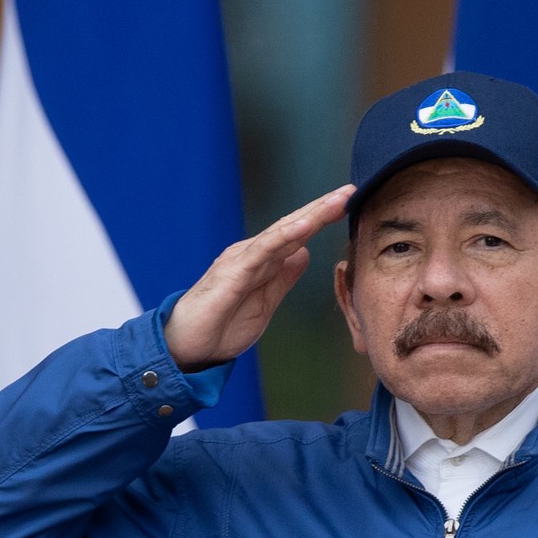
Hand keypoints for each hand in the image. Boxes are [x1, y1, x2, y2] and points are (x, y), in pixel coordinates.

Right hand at [163, 184, 354, 371]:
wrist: (186, 347)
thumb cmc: (221, 326)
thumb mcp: (265, 303)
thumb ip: (282, 279)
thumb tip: (303, 254)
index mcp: (261, 262)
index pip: (296, 235)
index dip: (321, 219)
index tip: (349, 205)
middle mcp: (252, 254)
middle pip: (292, 226)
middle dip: (322, 208)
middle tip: (351, 190)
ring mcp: (241, 260)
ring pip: (281, 232)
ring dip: (311, 215)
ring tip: (337, 201)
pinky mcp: (232, 273)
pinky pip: (262, 251)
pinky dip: (284, 237)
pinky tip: (305, 227)